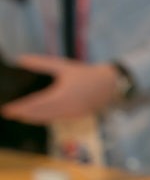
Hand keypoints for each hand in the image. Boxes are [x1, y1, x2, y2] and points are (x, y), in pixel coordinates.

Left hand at [1, 55, 119, 123]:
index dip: (20, 107)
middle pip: (39, 114)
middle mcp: (65, 108)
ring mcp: (71, 114)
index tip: (7, 108)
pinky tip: (37, 117)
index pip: (35, 104)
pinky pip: (56, 119)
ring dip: (32, 118)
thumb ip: (41, 63)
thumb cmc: (86, 74)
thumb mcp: (63, 66)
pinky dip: (44, 119)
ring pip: (47, 118)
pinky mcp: (75, 116)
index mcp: (61, 95)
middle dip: (23, 114)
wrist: (109, 86)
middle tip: (7, 113)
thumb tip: (20, 60)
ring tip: (19, 117)